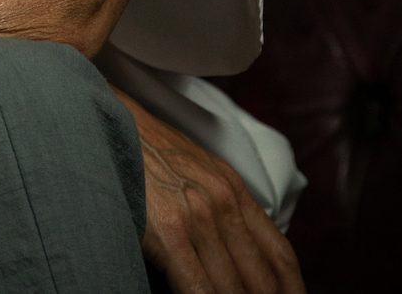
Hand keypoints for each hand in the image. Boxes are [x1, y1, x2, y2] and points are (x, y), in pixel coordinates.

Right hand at [112, 88, 304, 293]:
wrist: (109, 124)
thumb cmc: (146, 152)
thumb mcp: (197, 170)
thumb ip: (224, 208)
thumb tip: (242, 256)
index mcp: (233, 189)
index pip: (279, 254)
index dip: (292, 292)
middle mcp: (223, 201)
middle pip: (261, 279)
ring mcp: (198, 216)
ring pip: (232, 289)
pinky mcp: (169, 230)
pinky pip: (200, 288)